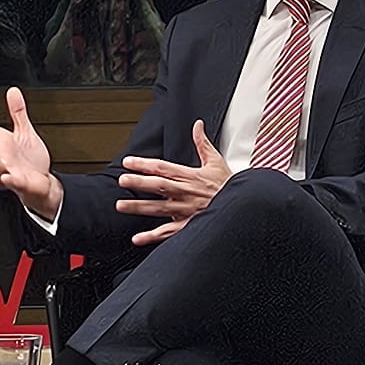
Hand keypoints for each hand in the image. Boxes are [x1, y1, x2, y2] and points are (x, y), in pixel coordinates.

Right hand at [0, 87, 62, 221]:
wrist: (42, 183)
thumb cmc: (31, 160)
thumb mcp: (25, 131)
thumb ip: (17, 112)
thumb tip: (13, 91)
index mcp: (3, 143)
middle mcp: (3, 156)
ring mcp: (10, 170)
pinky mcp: (21, 182)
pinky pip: (14, 182)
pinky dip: (10, 180)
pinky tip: (5, 177)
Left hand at [117, 121, 229, 246]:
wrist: (243, 207)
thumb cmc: (229, 186)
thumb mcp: (216, 161)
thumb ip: (202, 143)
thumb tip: (197, 125)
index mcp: (190, 176)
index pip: (163, 167)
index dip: (145, 164)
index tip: (129, 162)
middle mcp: (185, 193)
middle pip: (158, 186)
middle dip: (139, 183)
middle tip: (122, 180)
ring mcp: (185, 211)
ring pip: (159, 209)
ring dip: (139, 207)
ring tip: (121, 206)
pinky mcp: (188, 225)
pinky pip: (168, 233)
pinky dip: (152, 237)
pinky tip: (137, 239)